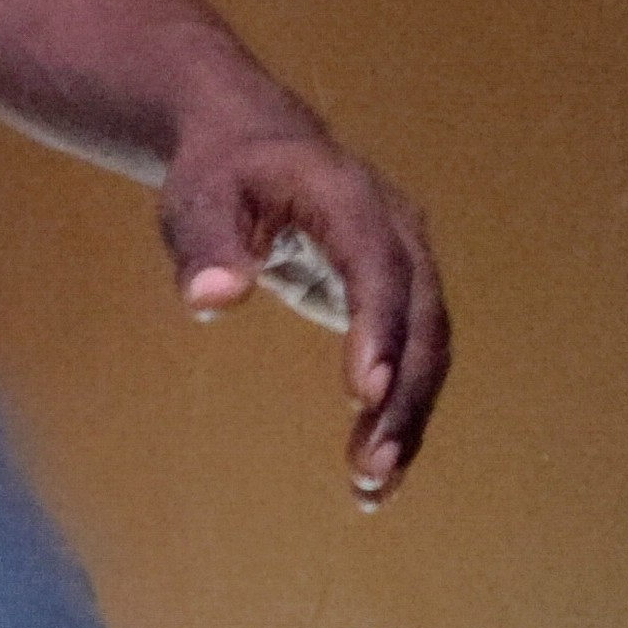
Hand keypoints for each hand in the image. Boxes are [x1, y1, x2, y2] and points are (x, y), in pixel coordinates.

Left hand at [159, 121, 450, 504]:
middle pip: (422, 317)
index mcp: (348, 196)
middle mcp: (395, 229)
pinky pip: (414, 357)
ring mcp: (407, 262)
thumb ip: (205, 247)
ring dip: (409, 418)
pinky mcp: (400, 296)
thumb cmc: (220, 173)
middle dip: (403, 395)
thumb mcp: (197, 199)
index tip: (364, 392)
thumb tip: (212, 299)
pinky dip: (400, 413)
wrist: (253, 142)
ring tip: (371, 486)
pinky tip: (373, 473)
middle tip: (369, 466)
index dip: (377, 325)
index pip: (376, 264)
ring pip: (430, 347)